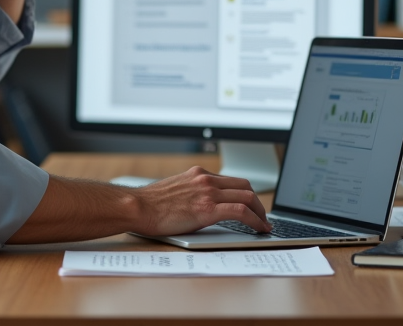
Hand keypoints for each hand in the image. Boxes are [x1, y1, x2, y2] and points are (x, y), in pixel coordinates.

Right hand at [131, 166, 270, 235]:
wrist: (138, 207)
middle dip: (257, 202)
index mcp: (198, 174)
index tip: (251, 204)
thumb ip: (192, 193)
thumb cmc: (150, 204)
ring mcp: (208, 192)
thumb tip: (201, 205)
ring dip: (260, 212)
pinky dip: (255, 220)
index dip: (246, 194)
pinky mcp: (208, 209)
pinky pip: (241, 212)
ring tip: (264, 224)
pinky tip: (260, 228)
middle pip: (244, 186)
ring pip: (247, 197)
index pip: (231, 181)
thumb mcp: (175, 190)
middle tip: (262, 215)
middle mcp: (206, 179)